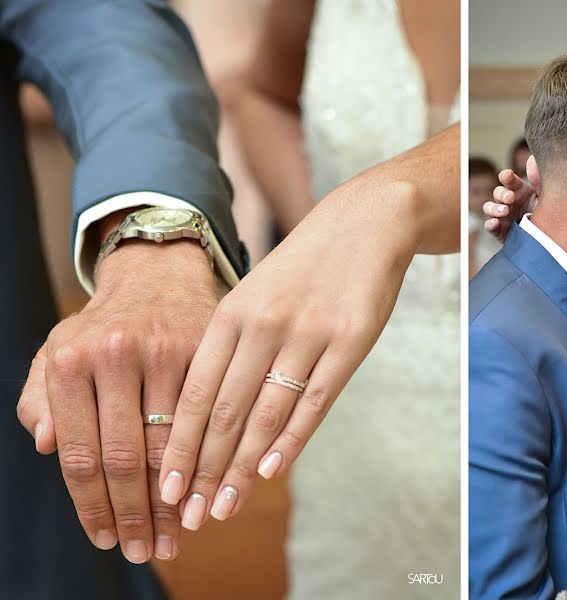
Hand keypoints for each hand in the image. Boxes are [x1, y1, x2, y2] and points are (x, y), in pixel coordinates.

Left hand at [17, 238, 216, 562]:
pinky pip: (208, 419)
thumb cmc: (102, 327)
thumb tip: (46, 448)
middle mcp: (116, 354)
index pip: (81, 453)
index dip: (92, 506)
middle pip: (127, 457)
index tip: (107, 539)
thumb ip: (41, 399)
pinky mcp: (205, 350)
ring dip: (177, 498)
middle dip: (137, 514)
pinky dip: (207, 461)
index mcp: (71, 361)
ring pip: (172, 444)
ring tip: (179, 534)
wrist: (158, 277)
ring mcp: (166, 351)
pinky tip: (208, 489)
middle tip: (147, 551)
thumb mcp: (57, 353)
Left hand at [157, 177, 416, 528]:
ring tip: (226, 507)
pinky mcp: (350, 340)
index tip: (167, 489)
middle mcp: (263, 323)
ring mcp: (307, 332)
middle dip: (204, 470)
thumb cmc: (307, 267)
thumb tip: (215, 415)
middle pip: (225, 410)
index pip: (196, 391)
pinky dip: (292, 438)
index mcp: (232, 312)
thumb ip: (235, 346)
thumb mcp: (258, 294)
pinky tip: (274, 470)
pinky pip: (316, 399)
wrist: (365, 222)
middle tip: (192, 517)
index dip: (179, 445)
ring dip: (244, 467)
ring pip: (266, 412)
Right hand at [483, 155, 541, 242]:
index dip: (506, 176)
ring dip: (494, 208)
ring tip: (505, 212)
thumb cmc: (549, 216)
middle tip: (510, 198)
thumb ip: (540, 181)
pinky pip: (489, 226)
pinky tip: (495, 223)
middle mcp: (509, 202)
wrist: (550, 242)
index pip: (509, 180)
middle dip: (502, 194)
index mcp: (520, 191)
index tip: (508, 175)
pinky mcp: (499, 231)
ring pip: (489, 207)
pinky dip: (490, 223)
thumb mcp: (546, 198)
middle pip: (497, 192)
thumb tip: (531, 159)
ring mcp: (502, 216)